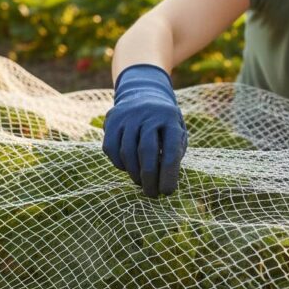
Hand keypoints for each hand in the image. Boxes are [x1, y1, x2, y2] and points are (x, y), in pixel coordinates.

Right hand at [102, 64, 187, 196]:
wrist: (143, 94)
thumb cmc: (165, 123)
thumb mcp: (177, 132)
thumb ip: (175, 152)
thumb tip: (166, 180)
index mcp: (170, 118)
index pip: (170, 150)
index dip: (169, 174)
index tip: (168, 192)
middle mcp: (148, 114)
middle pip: (146, 152)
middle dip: (149, 178)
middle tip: (152, 195)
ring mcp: (127, 116)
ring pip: (127, 152)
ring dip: (134, 174)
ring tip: (142, 184)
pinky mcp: (111, 120)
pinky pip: (111, 148)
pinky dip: (119, 164)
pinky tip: (128, 169)